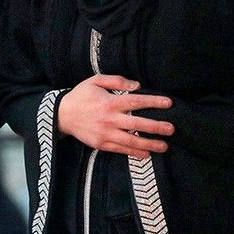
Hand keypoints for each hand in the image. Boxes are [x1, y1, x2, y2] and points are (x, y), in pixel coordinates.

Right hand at [56, 73, 173, 158]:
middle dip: (157, 127)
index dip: (153, 102)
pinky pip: (121, 150)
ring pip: (131, 141)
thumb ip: (117, 80)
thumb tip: (137, 86)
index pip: (136, 102)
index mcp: (110, 102)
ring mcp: (105, 133)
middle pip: (138, 124)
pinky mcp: (101, 144)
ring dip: (149, 144)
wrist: (61, 115)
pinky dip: (134, 153)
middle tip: (172, 129)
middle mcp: (109, 119)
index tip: (169, 103)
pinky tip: (147, 154)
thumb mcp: (95, 81)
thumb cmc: (81, 95)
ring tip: (165, 146)